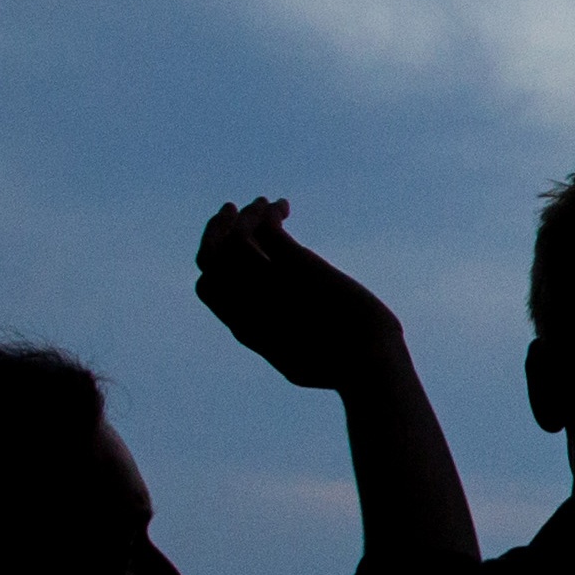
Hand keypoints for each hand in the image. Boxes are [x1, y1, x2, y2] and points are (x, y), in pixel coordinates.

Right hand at [197, 199, 407, 392]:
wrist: (367, 363)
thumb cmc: (346, 371)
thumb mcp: (303, 367)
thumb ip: (286, 350)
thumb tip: (291, 349)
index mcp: (246, 330)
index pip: (207, 288)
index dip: (211, 264)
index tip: (225, 246)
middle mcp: (248, 303)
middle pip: (210, 258)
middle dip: (215, 230)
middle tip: (230, 210)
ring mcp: (269, 283)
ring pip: (237, 237)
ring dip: (246, 214)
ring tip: (262, 203)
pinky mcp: (295, 265)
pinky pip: (266, 227)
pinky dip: (269, 212)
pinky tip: (282, 207)